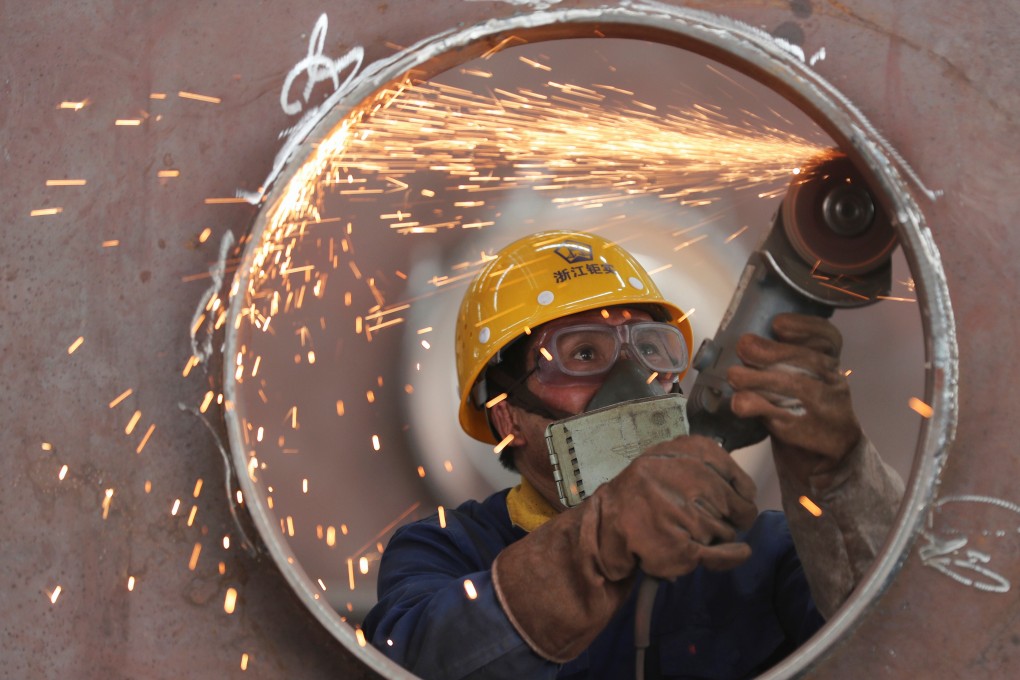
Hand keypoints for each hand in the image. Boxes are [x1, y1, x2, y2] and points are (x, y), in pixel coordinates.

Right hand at [491, 435, 756, 661]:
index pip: (736, 477)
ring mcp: (685, 513)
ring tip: (687, 531)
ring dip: (716, 536)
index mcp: (688, 451)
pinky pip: (720, 555)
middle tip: (708, 520)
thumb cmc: (640, 493)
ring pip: (726, 531)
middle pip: (736, 506)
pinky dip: (728, 557)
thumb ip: (708, 467)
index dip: (741, 493)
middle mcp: (689, 477)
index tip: (734, 500)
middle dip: (730, 517)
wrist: (604, 526)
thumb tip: (749, 494)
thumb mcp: (668, 462)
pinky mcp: (681, 546)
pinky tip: (732, 553)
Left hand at [727, 313, 862, 484]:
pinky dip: (758, 408)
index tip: (777, 324)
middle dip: (774, 352)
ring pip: (798, 389)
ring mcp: (825, 410)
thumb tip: (742, 344)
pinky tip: (740, 402)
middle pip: (810, 362)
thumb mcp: (798, 378)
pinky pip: (783, 418)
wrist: (823, 455)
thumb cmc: (801, 407)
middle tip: (744, 346)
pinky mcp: (810, 434)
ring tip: (734, 375)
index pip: (829, 338)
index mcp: (830, 364)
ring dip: (760, 380)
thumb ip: (779, 360)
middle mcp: (833, 383)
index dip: (805, 327)